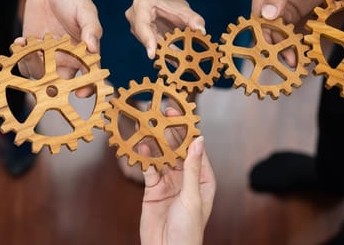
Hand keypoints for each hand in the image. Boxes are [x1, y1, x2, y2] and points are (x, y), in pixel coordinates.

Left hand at [14, 0, 102, 92]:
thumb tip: (94, 47)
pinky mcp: (31, 45)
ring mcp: (47, 53)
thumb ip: (90, 28)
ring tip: (31, 56)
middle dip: (54, 88)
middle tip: (47, 86)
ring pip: (41, 73)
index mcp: (84, 52)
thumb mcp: (85, 10)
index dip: (87, 87)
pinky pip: (24, 58)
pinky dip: (19, 54)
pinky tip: (20, 42)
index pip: (89, 75)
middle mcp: (66, 57)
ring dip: (34, 69)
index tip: (80, 93)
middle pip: (62, 81)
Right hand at [125, 0, 205, 58]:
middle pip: (144, 37)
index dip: (147, 40)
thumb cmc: (171, 3)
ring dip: (163, 53)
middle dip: (159, 50)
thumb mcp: (184, 8)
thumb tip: (201, 30)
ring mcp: (136, 28)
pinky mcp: (141, 37)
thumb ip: (194, 18)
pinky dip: (164, 53)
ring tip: (178, 62)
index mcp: (142, 5)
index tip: (152, 54)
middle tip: (174, 62)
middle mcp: (134, 17)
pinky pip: (153, 47)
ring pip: (148, 44)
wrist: (164, 2)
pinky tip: (175, 61)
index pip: (142, 24)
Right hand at [140, 107, 215, 244]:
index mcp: (203, 179)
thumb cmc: (188, 231)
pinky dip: (144, 158)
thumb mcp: (191, 197)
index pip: (196, 149)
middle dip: (170, 132)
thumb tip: (198, 141)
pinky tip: (140, 146)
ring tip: (148, 124)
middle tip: (161, 113)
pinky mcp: (153, 190)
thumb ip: (192, 169)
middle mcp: (187, 179)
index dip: (188, 130)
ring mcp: (169, 183)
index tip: (180, 113)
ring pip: (162, 157)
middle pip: (178, 150)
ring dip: (155, 142)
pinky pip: (149, 169)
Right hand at [250, 0, 340, 64]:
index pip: (257, 13)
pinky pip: (290, 30)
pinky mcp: (292, 13)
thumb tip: (266, 14)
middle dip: (273, 43)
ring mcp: (280, 7)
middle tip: (283, 59)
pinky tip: (299, 53)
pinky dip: (293, 42)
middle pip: (266, 25)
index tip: (269, 48)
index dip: (262, 31)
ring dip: (284, 45)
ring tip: (293, 61)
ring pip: (277, 31)